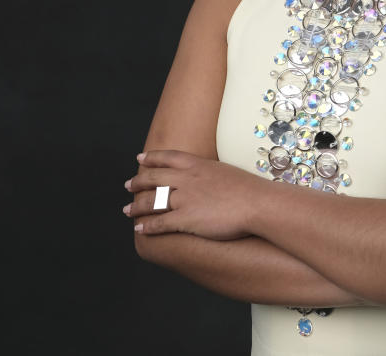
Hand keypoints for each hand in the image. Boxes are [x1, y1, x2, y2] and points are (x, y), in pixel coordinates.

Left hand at [123, 150, 262, 239]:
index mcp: (198, 165)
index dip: (152, 157)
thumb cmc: (250, 189)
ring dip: (137, 206)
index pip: (167, 157)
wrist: (257, 204)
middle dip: (138, 182)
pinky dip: (147, 226)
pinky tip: (139, 228)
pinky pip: (159, 223)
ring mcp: (184, 199)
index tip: (140, 158)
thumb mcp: (227, 172)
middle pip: (154, 177)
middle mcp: (186, 179)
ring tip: (127, 210)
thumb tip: (210, 178)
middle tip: (128, 185)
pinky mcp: (185, 219)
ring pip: (152, 201)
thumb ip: (212, 174)